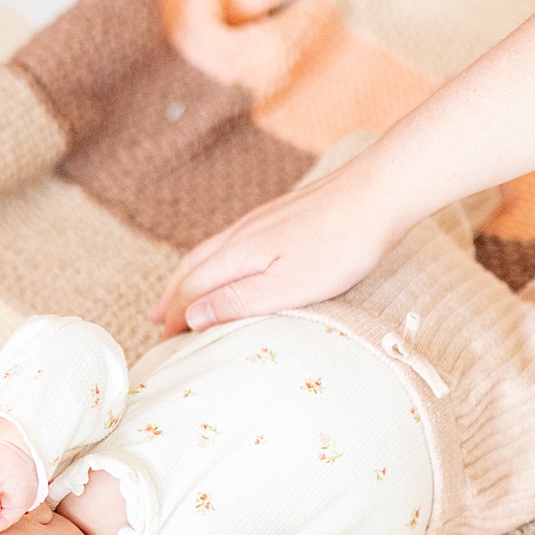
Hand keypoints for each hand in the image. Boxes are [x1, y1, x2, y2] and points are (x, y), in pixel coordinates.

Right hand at [150, 156, 402, 335]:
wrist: (379, 192)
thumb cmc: (340, 245)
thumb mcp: (288, 286)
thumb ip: (239, 301)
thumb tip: (192, 315)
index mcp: (239, 254)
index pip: (193, 289)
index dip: (176, 316)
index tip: (164, 341)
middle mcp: (242, 233)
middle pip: (194, 267)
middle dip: (173, 295)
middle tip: (156, 319)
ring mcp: (261, 220)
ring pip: (211, 252)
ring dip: (190, 276)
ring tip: (181, 292)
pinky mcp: (280, 214)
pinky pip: (230, 242)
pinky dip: (214, 260)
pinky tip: (228, 262)